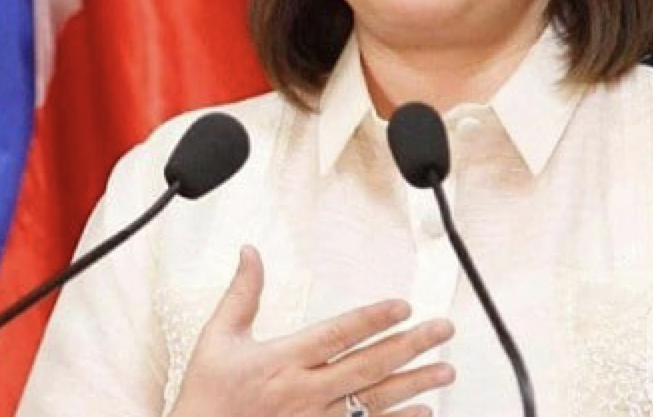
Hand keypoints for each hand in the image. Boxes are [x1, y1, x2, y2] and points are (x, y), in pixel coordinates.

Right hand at [172, 246, 455, 416]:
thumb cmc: (206, 396)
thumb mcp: (217, 340)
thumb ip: (241, 295)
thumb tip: (250, 251)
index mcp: (281, 360)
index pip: (337, 334)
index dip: (372, 319)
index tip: (403, 305)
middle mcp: (303, 392)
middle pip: (368, 366)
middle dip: (411, 346)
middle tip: (443, 329)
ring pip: (375, 402)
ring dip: (414, 385)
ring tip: (446, 370)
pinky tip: (424, 412)